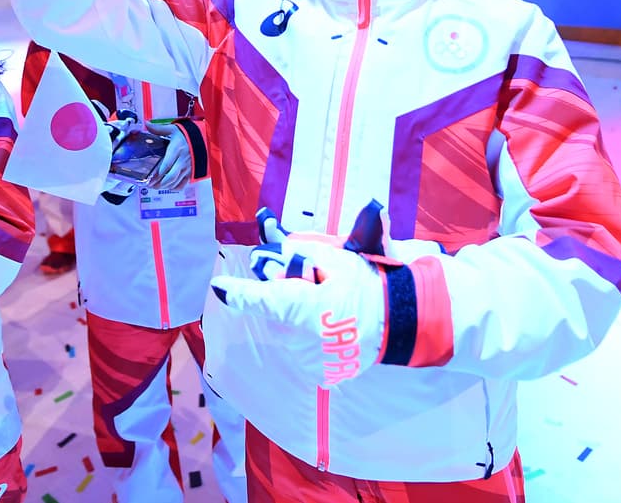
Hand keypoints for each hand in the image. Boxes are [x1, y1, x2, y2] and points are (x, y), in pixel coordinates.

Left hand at [145, 120, 192, 190]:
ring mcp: (188, 167)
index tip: (150, 178)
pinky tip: (169, 186)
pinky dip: (176, 187)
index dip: (158, 174)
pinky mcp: (192, 171)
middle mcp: (183, 160)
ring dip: (166, 186)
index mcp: (177, 149)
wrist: (204, 137)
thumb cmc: (188, 134)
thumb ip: (159, 128)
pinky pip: (184, 183)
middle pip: (171, 176)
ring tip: (157, 187)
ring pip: (177, 182)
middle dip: (160, 183)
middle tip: (151, 185)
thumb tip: (147, 124)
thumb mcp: (173, 129)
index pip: (166, 165)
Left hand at [211, 240, 388, 385]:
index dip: (236, 293)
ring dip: (297, 317)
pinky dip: (309, 335)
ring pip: (287, 329)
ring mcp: (310, 359)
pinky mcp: (319, 372)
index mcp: (304, 308)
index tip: (217, 286)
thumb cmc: (368, 285)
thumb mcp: (337, 259)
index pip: (261, 300)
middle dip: (284, 296)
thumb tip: (274, 249)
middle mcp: (302, 338)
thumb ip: (301, 252)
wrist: (402, 322)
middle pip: (275, 311)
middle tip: (313, 285)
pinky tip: (331, 325)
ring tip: (328, 307)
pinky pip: (301, 347)